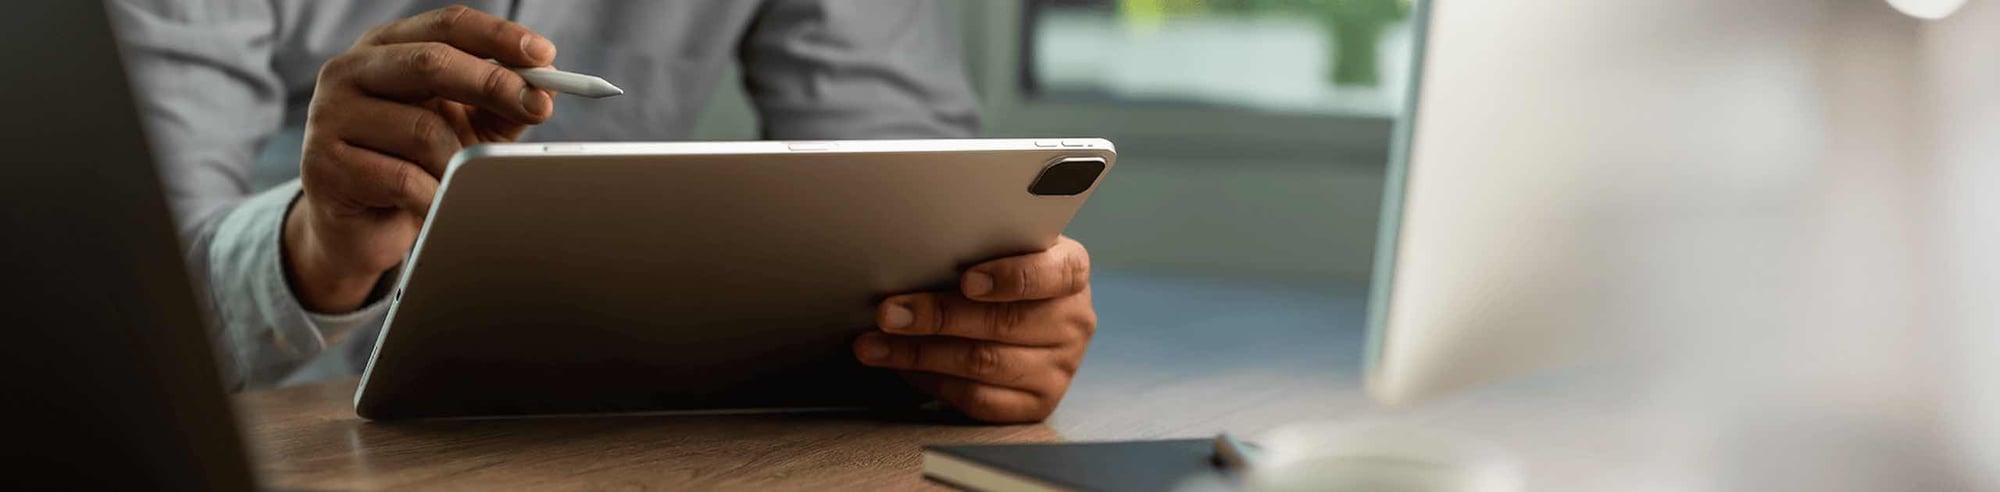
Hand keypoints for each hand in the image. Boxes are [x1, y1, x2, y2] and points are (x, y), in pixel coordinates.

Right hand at [285, 6, 557, 311]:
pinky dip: (436, 196)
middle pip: (431, 63)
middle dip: (493, 85)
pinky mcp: (325, 165)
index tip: (545, 56)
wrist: (361, 225)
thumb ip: (501, 102)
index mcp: (387, 47)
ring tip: (464, 181)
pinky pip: (403, 180)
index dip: (499, 36)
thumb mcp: (465, 125)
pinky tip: (438, 206)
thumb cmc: (415, 163)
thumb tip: (546, 89)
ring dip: (460, 162)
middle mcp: (350, 70)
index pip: (447, 25)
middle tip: (538, 108)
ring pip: (422, 129)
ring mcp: (330, 116)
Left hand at [853, 236, 1096, 422]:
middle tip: (889, 312)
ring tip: (876, 344)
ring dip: (920, 354)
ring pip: (984, 364)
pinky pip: (980, 400)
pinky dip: (934, 383)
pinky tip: (904, 368)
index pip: (1053, 273)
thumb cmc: (1004, 271)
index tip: (967, 280)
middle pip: (1004, 322)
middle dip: (939, 316)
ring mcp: (1059, 367)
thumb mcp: (1005, 247)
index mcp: (1071, 272)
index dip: (1010, 277)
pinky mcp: (1037, 403)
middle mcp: (1073, 321)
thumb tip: (913, 254)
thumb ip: (979, 246)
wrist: (1031, 314)